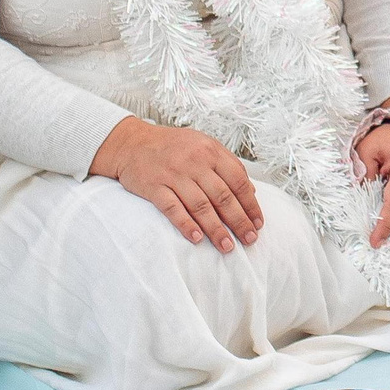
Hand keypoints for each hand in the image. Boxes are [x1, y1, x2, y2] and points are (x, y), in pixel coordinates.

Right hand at [91, 119, 264, 252]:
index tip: (258, 223)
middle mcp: (194, 162)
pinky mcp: (154, 186)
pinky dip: (185, 224)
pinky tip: (196, 239)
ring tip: (227, 246)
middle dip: (239, 221)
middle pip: (222, 196)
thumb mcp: (203, 146)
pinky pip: (172, 208)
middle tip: (249, 239)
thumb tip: (251, 192)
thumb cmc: (172, 146)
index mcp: (211, 151)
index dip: (250, 204)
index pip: (238, 181)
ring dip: (216, 229)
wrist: (131, 142)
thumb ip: (227, 166)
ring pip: (200, 206)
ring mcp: (173, 174)